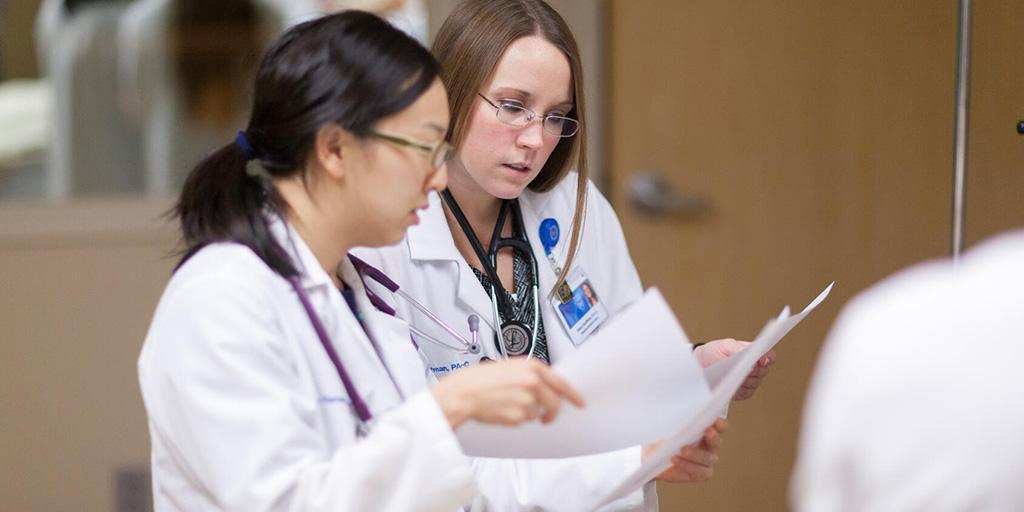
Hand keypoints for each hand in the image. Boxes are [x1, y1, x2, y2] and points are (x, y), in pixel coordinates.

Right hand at [432, 358, 584, 428]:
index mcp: (532, 367)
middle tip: (546, 416)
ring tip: (507, 403)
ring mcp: (527, 401)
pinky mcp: (518, 417)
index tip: (580, 402)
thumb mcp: (509, 367)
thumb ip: (531, 374)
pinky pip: (524, 421)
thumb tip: (546, 384)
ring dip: (527, 412)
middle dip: (552, 412)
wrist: (463, 393)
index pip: (562, 383)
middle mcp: (533, 383)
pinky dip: (515, 418)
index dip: (574, 395)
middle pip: (555, 403)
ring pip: (537, 413)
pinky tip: (502, 409)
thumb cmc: (480, 379)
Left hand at [645, 418, 726, 482]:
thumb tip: (679, 414)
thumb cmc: (663, 437)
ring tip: (683, 450)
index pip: (719, 426)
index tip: (717, 421)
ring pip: (707, 458)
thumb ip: (678, 423)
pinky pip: (698, 471)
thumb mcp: (668, 428)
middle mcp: (710, 446)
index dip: (720, 424)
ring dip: (696, 453)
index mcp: (706, 430)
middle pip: (716, 442)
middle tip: (708, 431)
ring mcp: (707, 461)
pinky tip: (675, 459)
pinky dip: (687, 464)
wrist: (652, 457)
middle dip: (713, 437)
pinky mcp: (701, 474)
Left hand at [694, 338, 775, 400]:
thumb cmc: (716, 352)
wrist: (703, 364)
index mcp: (755, 353)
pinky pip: (746, 393)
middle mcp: (756, 368)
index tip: (761, 360)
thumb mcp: (725, 345)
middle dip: (753, 370)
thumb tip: (751, 355)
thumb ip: (738, 348)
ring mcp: (751, 381)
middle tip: (742, 369)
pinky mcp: (744, 392)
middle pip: (764, 371)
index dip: (768, 358)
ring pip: (755, 383)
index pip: (769, 356)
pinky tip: (730, 385)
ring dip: (744, 380)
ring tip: (732, 376)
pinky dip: (738, 390)